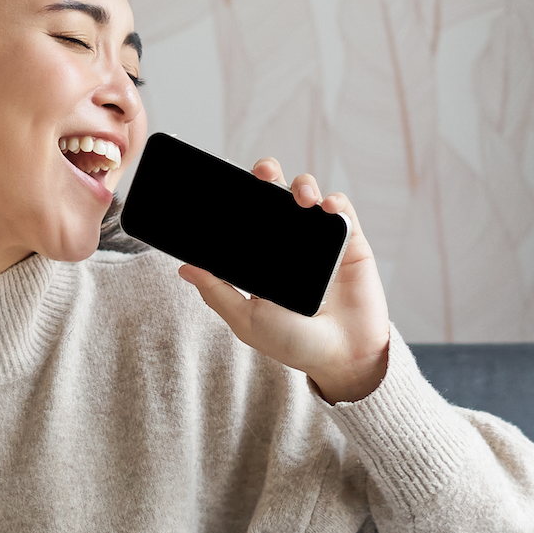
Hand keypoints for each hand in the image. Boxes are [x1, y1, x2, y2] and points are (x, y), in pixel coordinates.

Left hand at [176, 158, 391, 402]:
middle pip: (274, 195)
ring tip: (301, 197)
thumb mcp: (247, 320)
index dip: (235, 197)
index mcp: (263, 257)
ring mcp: (319, 239)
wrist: (343, 358)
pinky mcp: (350, 241)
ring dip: (303, 185)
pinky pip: (341, 210)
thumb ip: (216, 292)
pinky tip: (325, 207)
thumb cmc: (294, 344)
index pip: (245, 216)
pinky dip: (334, 201)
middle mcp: (289, 243)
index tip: (220, 186)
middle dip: (267, 174)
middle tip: (261, 174)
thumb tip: (183, 267)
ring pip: (307, 194)